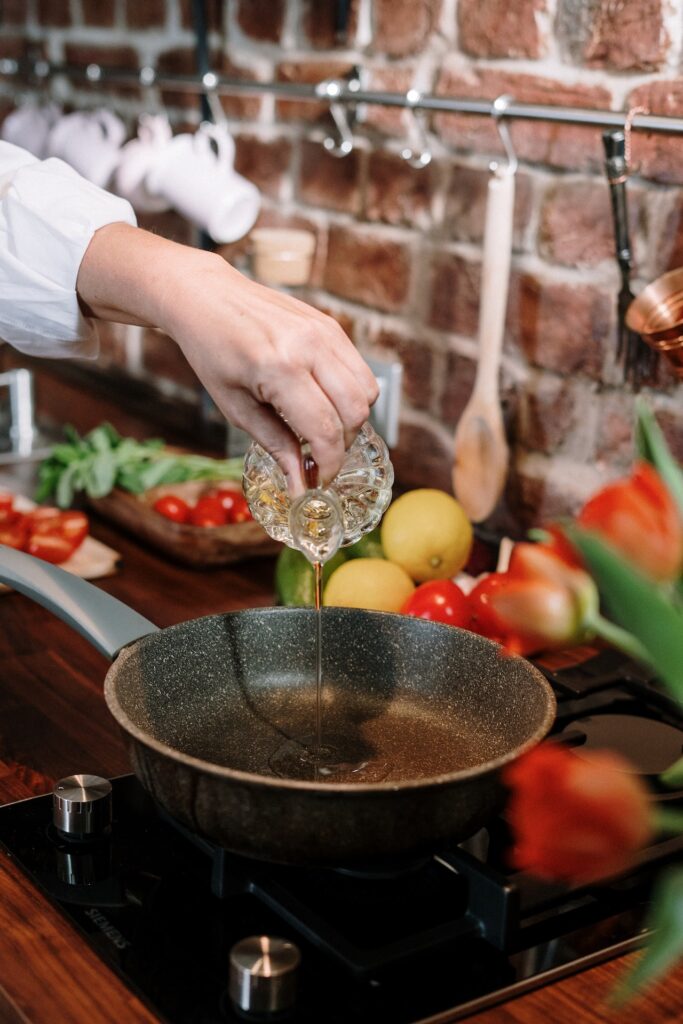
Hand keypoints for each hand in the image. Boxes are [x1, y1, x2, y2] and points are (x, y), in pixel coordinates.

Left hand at [77, 223, 377, 489]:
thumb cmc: (212, 352)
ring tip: (321, 429)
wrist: (206, 297)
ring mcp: (325, 331)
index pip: (325, 430)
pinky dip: (350, 395)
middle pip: (356, 412)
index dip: (327, 465)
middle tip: (318, 457)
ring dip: (352, 420)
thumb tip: (299, 485)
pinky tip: (322, 402)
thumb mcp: (235, 407)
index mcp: (279, 369)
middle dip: (342, 444)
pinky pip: (359, 369)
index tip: (316, 482)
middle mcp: (310, 346)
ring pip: (367, 391)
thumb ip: (275, 445)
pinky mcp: (330, 325)